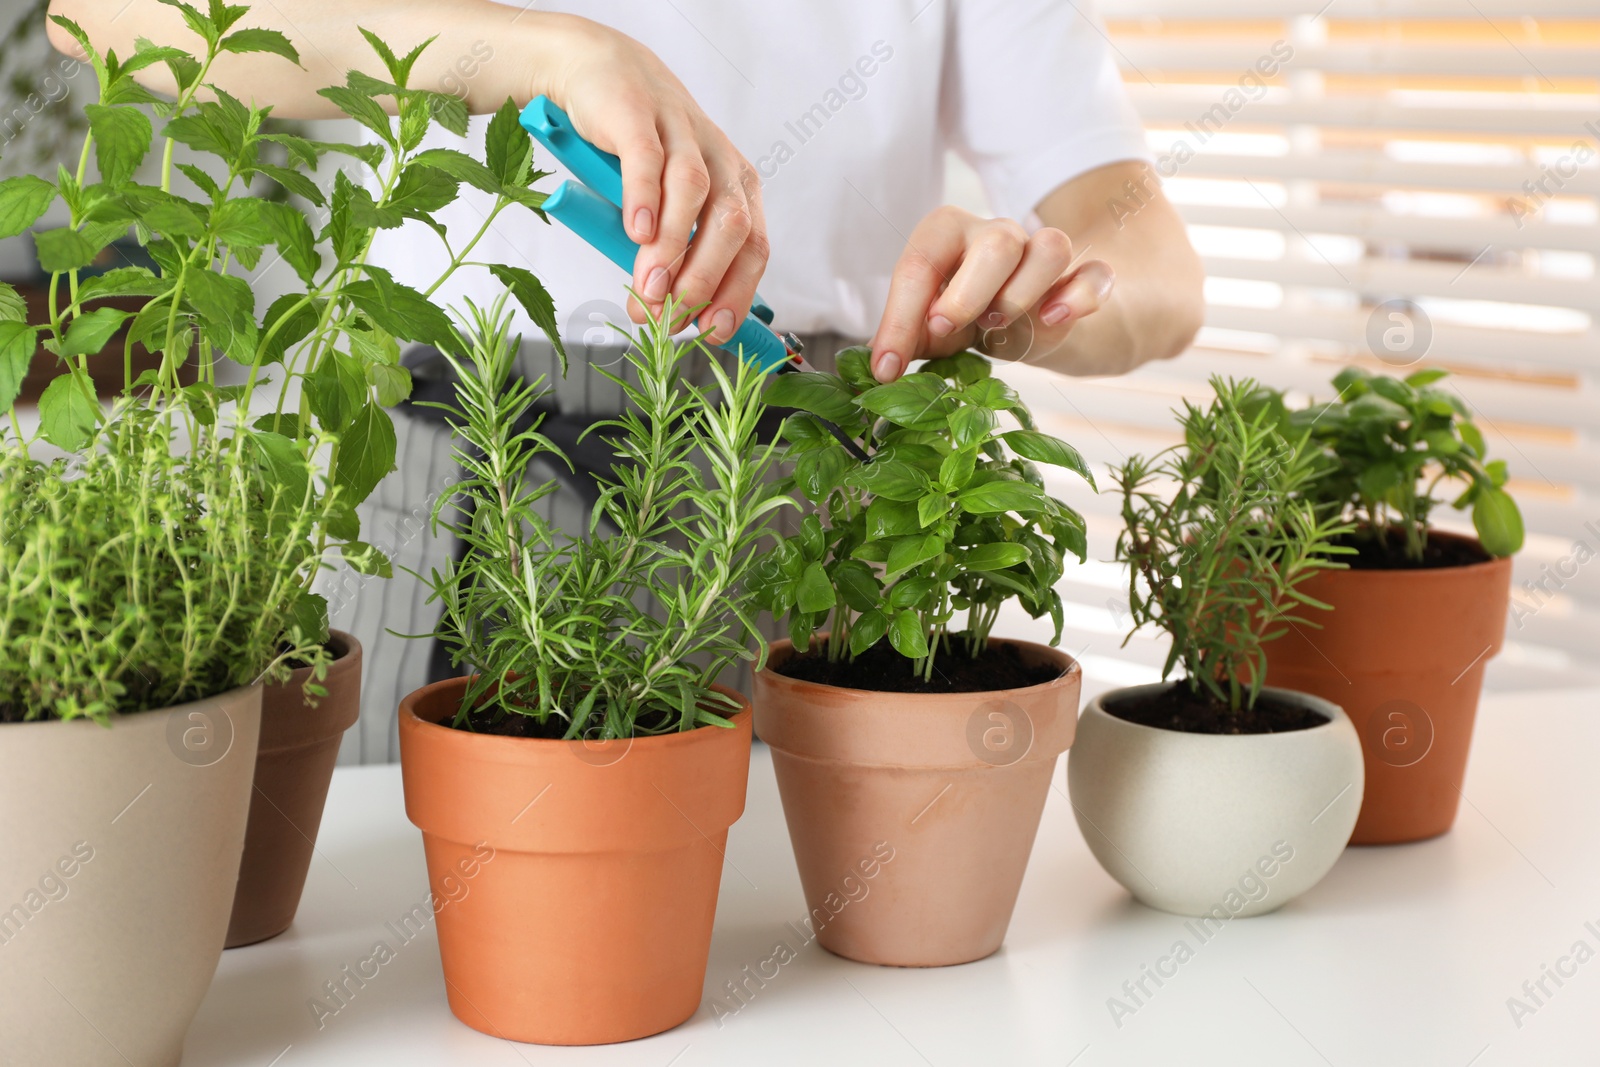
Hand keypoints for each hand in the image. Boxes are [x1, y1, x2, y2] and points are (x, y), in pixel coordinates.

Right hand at [532, 15, 767, 342]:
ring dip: (673, 249)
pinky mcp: (640, 115)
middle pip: (731, 225)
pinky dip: (645, 199)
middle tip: (672, 315)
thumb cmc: (637, 153)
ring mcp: (682, 133)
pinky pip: (648, 159)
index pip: (753, 248)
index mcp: (737, 187)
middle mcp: (719, 160)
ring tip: (649, 289)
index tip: (711, 331)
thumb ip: (672, 254)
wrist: (600, 74)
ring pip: (693, 194)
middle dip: (705, 279)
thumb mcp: (666, 206)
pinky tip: (637, 233)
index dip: (736, 293)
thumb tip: (663, 315)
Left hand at [868, 206, 1113, 381]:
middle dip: (968, 294)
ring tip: (996, 325)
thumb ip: (906, 338)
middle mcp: (997, 234)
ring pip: (1052, 247)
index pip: (921, 264)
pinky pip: (1094, 276)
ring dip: (1022, 294)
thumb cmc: (966, 319)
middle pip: (998, 241)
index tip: (889, 365)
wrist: (1027, 322)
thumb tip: (879, 366)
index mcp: (948, 234)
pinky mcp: (1081, 278)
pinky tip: (1053, 320)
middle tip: (947, 329)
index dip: (900, 318)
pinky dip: (1078, 298)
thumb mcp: (929, 329)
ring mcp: (1042, 252)